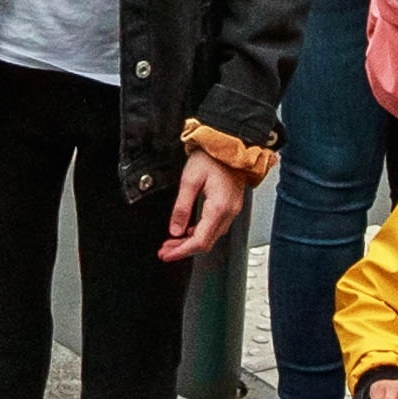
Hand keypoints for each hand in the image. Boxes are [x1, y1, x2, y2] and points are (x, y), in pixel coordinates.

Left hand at [162, 148, 250, 262]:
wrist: (230, 143)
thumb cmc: (212, 157)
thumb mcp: (190, 180)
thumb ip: (182, 207)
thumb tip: (175, 229)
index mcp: (219, 208)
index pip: (200, 241)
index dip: (181, 251)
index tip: (166, 254)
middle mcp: (229, 212)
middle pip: (206, 242)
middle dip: (183, 249)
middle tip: (165, 251)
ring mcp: (232, 210)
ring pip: (211, 236)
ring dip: (191, 242)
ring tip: (172, 242)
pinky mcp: (231, 206)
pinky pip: (215, 227)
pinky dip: (200, 233)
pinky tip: (188, 230)